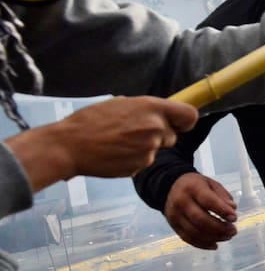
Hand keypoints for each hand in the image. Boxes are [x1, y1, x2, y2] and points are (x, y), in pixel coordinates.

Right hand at [23, 96, 196, 181]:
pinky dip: (132, 159)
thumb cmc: (90, 121)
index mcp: (151, 108)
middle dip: (159, 136)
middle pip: (172, 136)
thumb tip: (156, 112)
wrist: (69, 145)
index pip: (189, 115)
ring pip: (155, 150)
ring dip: (143, 148)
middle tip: (134, 133)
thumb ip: (144, 109)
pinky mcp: (140, 166)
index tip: (179, 124)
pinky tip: (114, 153)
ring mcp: (149, 149)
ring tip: (118, 142)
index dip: (185, 121)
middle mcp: (155, 128)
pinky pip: (142, 162)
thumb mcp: (120, 103)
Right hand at [163, 172, 238, 249]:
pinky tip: (215, 244)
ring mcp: (176, 216)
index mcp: (192, 188)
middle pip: (200, 220)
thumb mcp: (211, 183)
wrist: (170, 187)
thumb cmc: (196, 185)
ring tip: (227, 237)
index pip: (208, 201)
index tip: (234, 218)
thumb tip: (232, 209)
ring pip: (194, 232)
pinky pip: (188, 238)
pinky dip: (202, 244)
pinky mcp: (174, 226)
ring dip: (213, 237)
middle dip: (219, 228)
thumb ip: (222, 195)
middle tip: (233, 231)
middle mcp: (182, 202)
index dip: (222, 211)